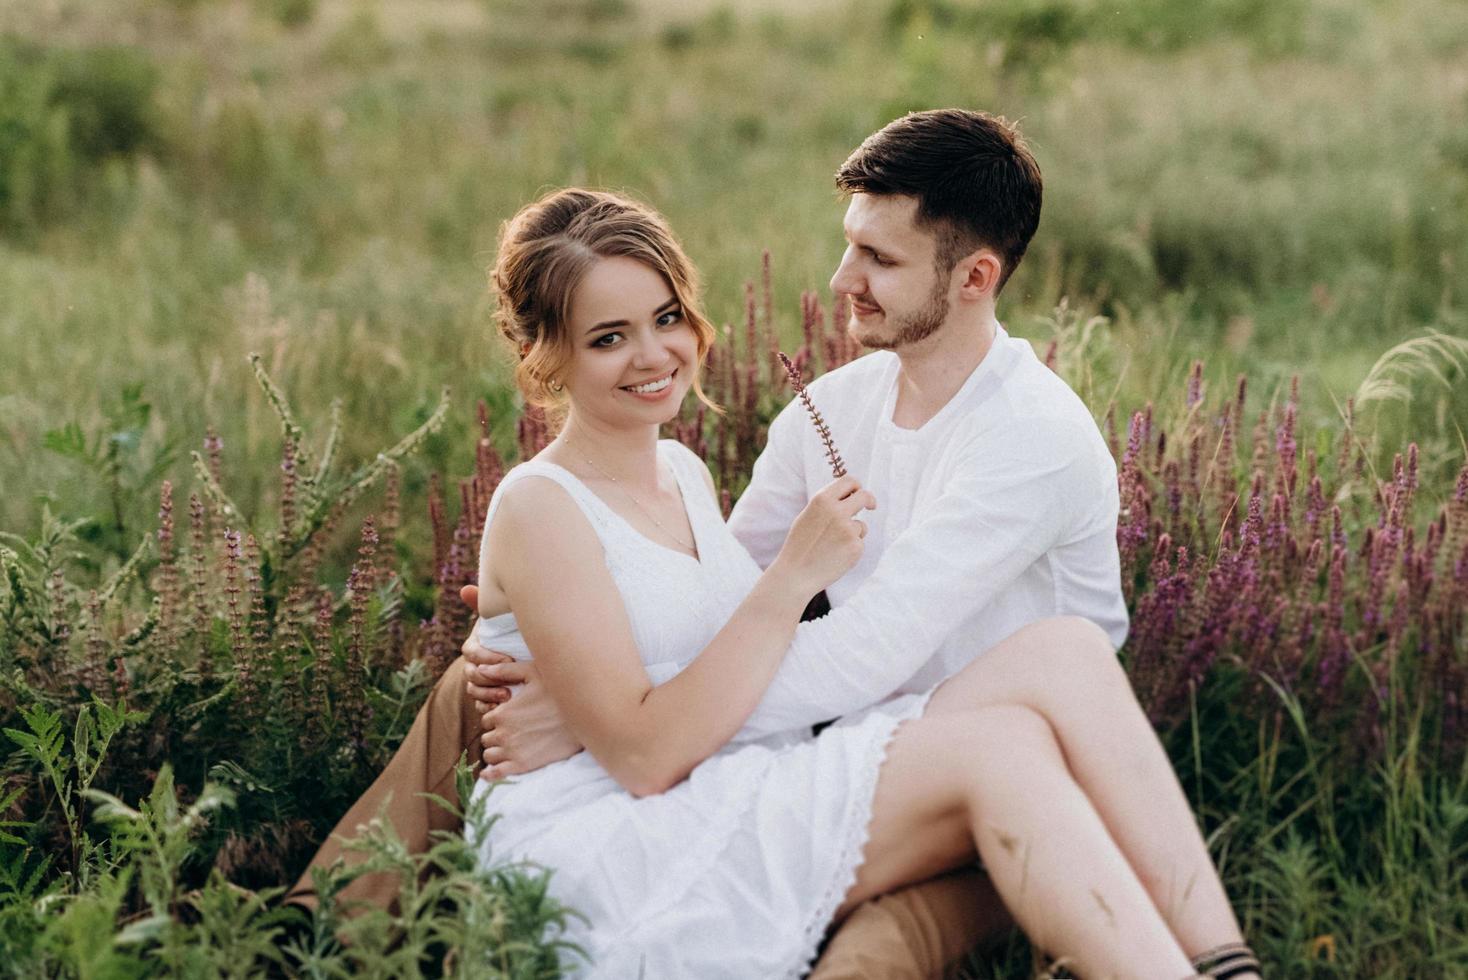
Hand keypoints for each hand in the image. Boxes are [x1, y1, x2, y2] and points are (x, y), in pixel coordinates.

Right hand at [460, 585, 513, 708]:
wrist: (527, 652)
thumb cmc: (512, 631)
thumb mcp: (501, 617)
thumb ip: (484, 604)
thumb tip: (465, 590)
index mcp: (474, 646)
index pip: (472, 652)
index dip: (487, 655)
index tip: (508, 657)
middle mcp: (473, 664)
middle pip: (471, 674)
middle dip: (488, 678)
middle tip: (508, 681)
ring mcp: (478, 682)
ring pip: (474, 691)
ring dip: (488, 695)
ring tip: (507, 696)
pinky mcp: (486, 697)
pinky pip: (480, 706)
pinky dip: (489, 708)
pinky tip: (503, 708)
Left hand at [476, 659, 583, 779]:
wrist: (584, 719)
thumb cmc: (559, 692)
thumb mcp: (533, 673)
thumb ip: (504, 670)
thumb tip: (480, 669)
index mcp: (503, 713)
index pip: (487, 720)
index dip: (496, 719)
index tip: (509, 719)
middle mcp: (503, 733)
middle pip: (487, 738)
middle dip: (496, 735)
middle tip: (512, 733)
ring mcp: (512, 751)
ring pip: (490, 755)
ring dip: (496, 752)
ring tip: (508, 748)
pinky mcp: (522, 766)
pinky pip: (496, 774)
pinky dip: (490, 774)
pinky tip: (490, 773)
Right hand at [771, 476, 875, 596]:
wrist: (796, 574)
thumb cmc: (800, 546)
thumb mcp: (807, 516)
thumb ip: (827, 504)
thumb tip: (849, 496)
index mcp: (822, 500)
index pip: (849, 481)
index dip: (856, 487)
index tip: (859, 494)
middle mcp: (837, 511)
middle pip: (864, 496)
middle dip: (869, 500)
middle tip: (871, 506)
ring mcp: (848, 529)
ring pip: (861, 526)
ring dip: (853, 533)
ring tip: (832, 547)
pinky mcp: (855, 547)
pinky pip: (859, 543)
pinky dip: (851, 549)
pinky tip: (836, 556)